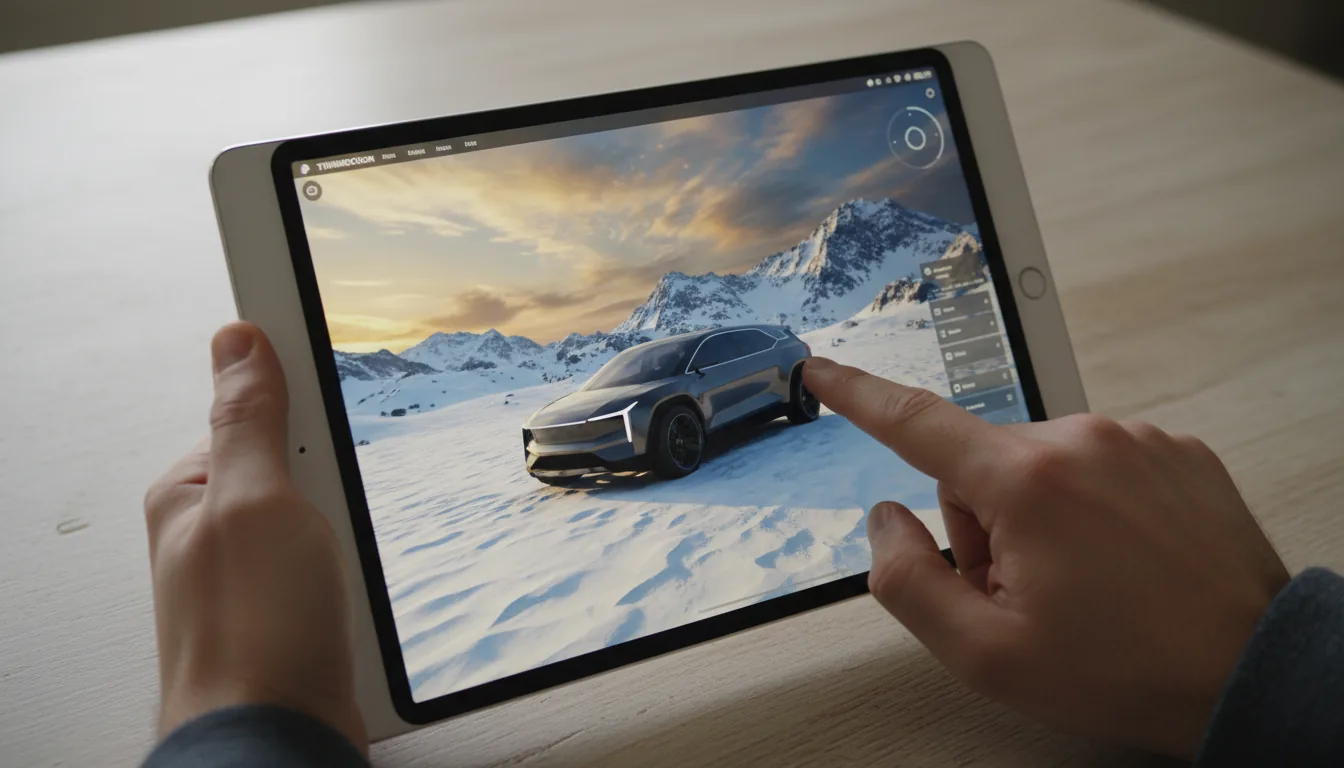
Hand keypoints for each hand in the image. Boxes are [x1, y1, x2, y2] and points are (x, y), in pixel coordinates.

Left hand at [144, 323, 366, 750]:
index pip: (252, 407)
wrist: (278, 742)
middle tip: (327, 517)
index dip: (296, 394)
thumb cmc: (248, 637)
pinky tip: (351, 597)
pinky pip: (343, 565)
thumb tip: (238, 341)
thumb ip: (249, 420)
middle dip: (334, 483)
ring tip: (337, 573)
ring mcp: (260, 574)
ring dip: (353, 537)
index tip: (331, 373)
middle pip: (304, 464)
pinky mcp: (297, 611)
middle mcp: (221, 531)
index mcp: (192, 493)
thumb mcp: (253, 500)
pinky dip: (359, 573)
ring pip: (333, 518)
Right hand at [803, 357, 1288, 758]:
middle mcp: (1081, 440)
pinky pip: (1098, 465)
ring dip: (1040, 516)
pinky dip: (1092, 507)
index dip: (857, 395)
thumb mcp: (985, 653)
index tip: (821, 370)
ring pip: (1040, 466)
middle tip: (1026, 592)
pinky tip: (1123, 561)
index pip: (916, 423)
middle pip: (981, 466)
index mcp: (1026, 482)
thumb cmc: (1124, 670)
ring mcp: (1136, 440)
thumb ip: (906, 579)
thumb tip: (884, 518)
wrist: (1249, 673)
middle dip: (983, 524)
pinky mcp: (1178, 450)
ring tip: (1085, 583)